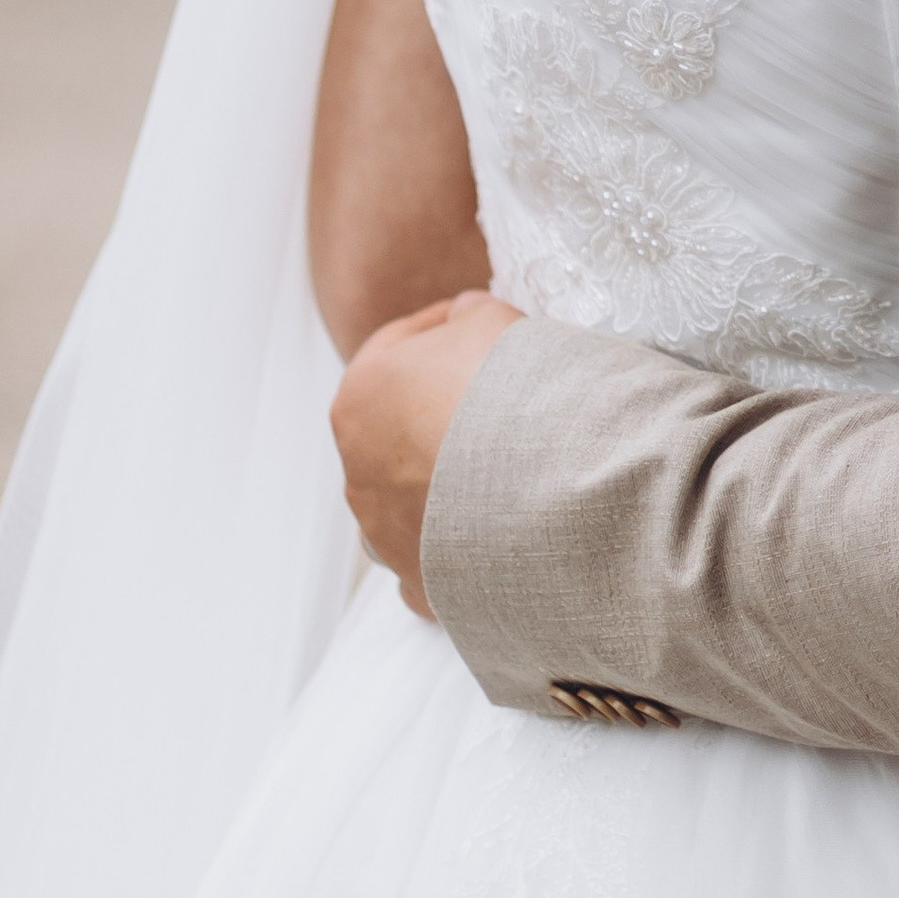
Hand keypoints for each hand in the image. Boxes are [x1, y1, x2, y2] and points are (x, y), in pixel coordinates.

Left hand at [331, 289, 522, 616]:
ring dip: (442, 482)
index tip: (477, 325)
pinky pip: (436, 558)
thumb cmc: (505, 393)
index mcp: (359, 398)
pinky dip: (460, 544)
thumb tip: (466, 318)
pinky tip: (499, 526)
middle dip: (439, 410)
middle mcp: (358, 471)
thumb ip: (467, 315)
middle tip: (495, 395)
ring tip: (502, 467)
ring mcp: (384, 534)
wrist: (540, 489)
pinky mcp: (420, 582)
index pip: (394, 348)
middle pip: (397, 428)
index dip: (440, 328)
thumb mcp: (489, 318)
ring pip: (407, 499)